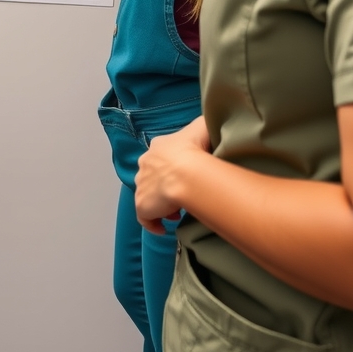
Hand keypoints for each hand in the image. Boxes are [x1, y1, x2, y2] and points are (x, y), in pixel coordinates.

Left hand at [135, 116, 210, 233]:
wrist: (187, 173)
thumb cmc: (196, 150)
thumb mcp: (202, 127)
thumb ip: (202, 125)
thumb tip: (210, 124)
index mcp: (158, 147)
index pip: (161, 156)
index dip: (172, 167)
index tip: (185, 176)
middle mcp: (145, 164)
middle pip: (153, 175)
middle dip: (166, 186)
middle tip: (182, 195)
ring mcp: (142, 184)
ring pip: (149, 195)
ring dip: (161, 204)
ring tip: (176, 212)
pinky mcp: (142, 204)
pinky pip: (145, 217)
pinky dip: (153, 222)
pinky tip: (163, 227)